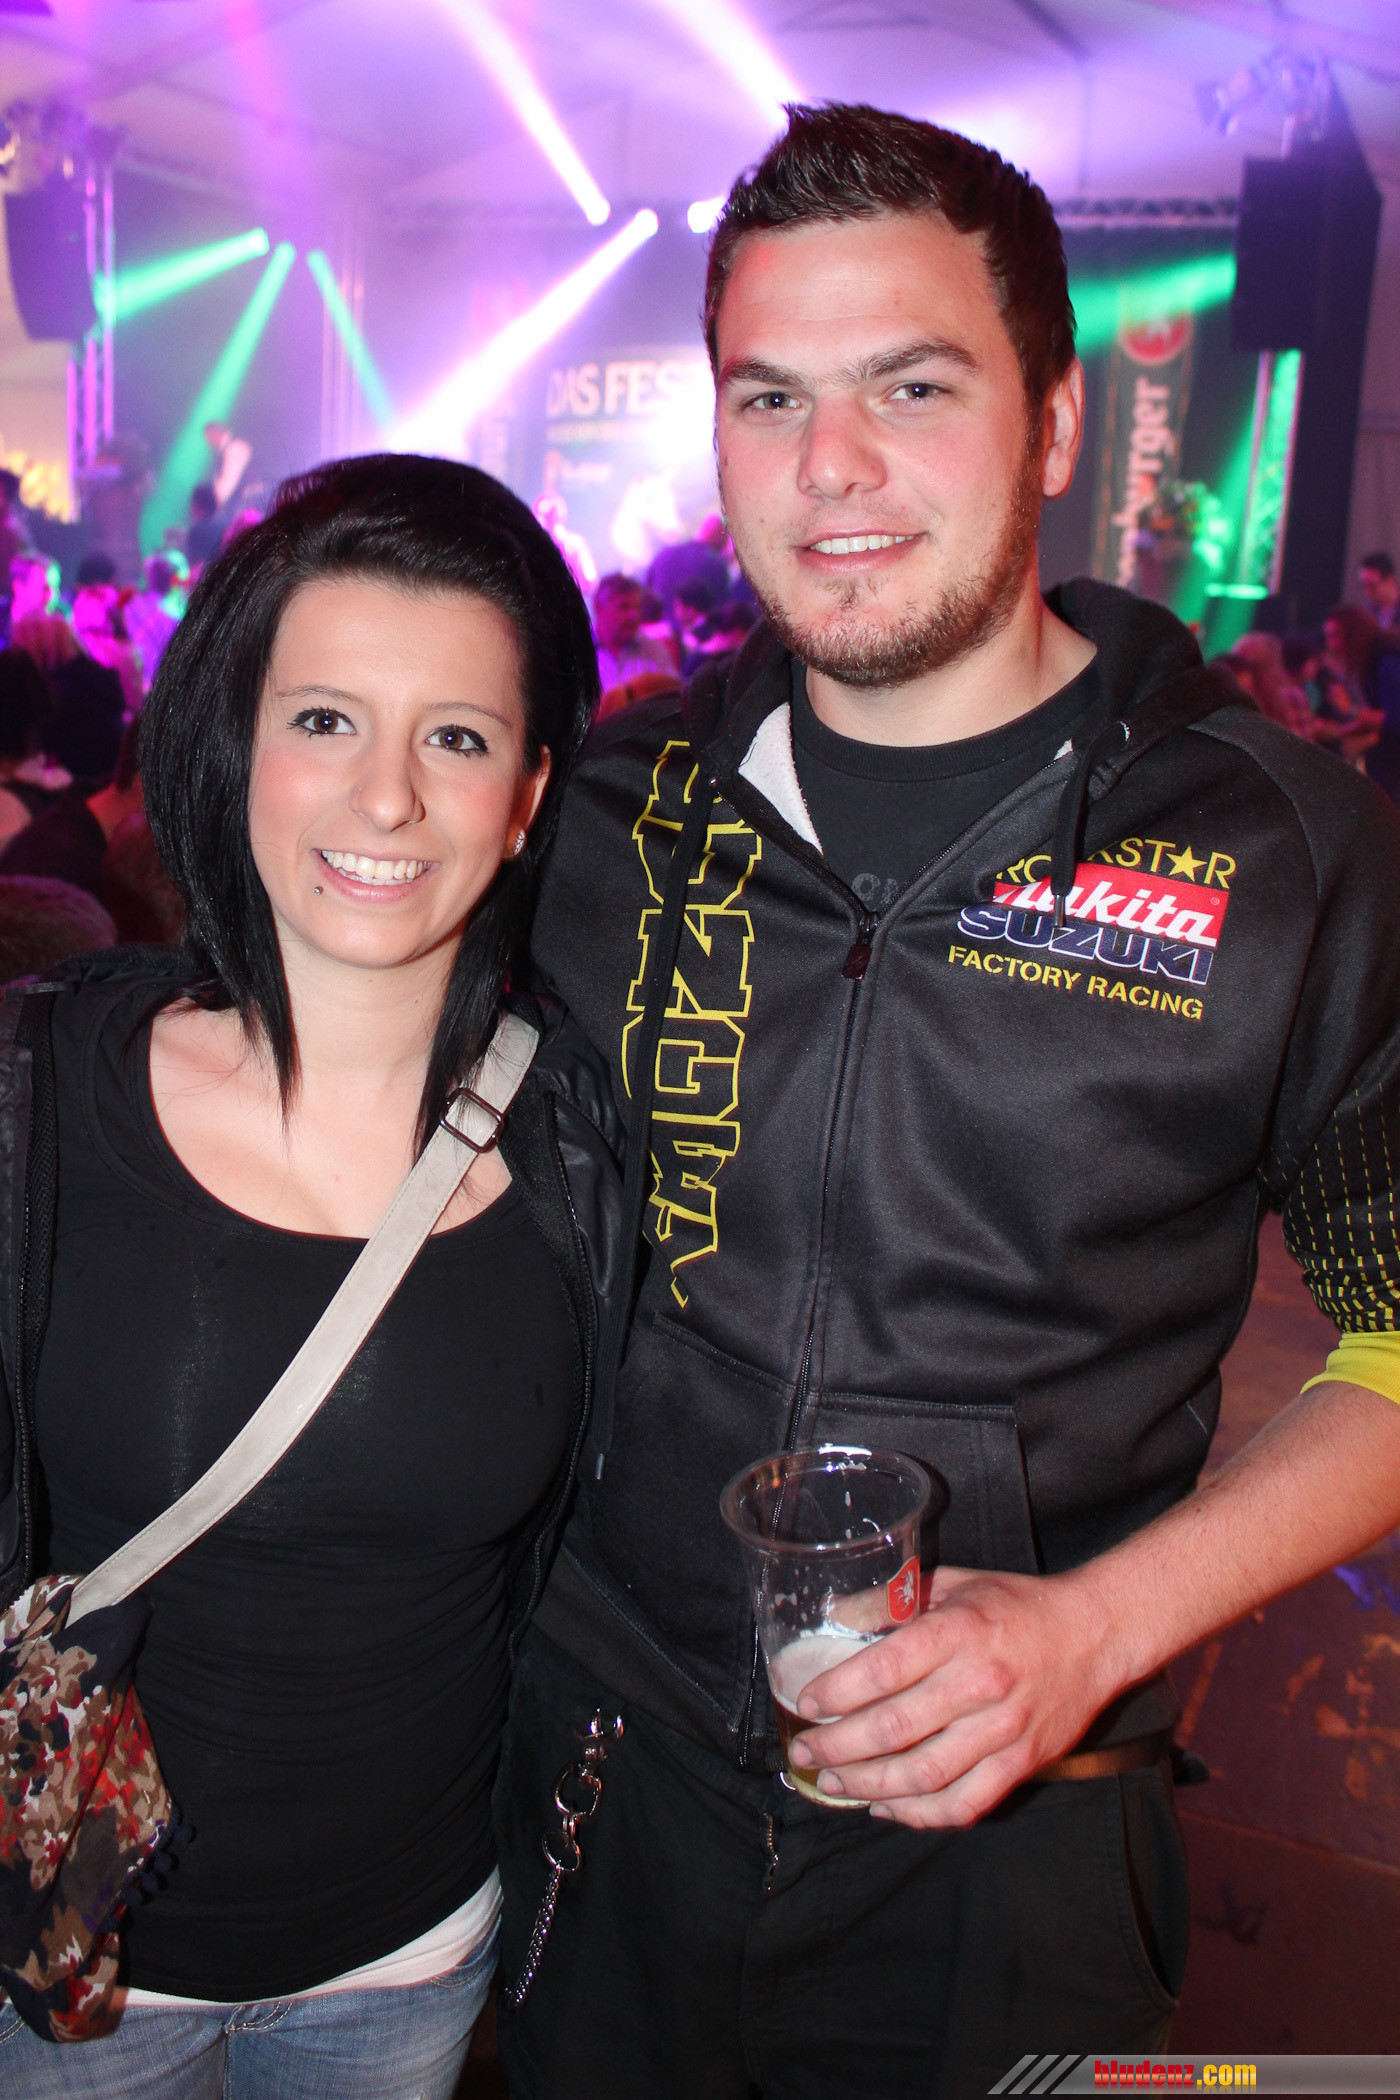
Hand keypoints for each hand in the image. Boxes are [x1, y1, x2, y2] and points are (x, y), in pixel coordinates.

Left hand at [786, 1564, 1119, 1829]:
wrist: (1094, 1634)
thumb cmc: (1017, 1605)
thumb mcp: (953, 1584)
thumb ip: (892, 1600)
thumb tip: (833, 1616)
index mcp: (959, 1632)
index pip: (884, 1670)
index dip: (837, 1692)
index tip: (806, 1703)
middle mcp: (979, 1684)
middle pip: (893, 1728)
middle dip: (837, 1745)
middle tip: (805, 1750)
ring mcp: (1003, 1731)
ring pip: (922, 1774)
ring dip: (868, 1784)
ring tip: (833, 1781)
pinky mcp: (1021, 1764)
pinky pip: (963, 1803)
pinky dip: (919, 1814)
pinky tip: (887, 1808)